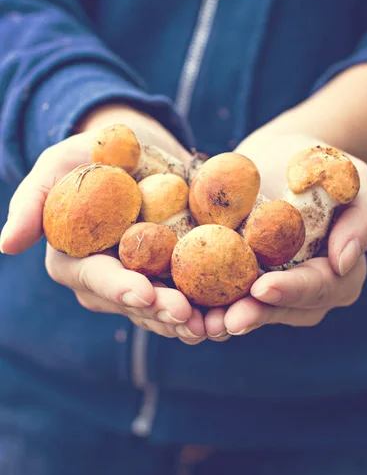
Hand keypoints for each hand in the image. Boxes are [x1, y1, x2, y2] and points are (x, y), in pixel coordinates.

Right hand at [0, 105, 205, 343]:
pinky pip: (195, 296)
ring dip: (194, 319)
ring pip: (167, 309)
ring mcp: (145, 282)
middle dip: (163, 312)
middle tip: (191, 317)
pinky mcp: (176, 276)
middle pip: (136, 304)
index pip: (96, 280)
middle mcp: (110, 282)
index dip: (119, 289)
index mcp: (77, 262)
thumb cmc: (94, 155)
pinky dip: (214, 304)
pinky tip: (236, 309)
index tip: (144, 294)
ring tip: (220, 323)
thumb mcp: (59, 165)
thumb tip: (5, 246)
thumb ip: (33, 201)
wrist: (142, 151)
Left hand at [204, 133, 366, 337]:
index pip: (319, 287)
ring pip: (253, 310)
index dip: (292, 291)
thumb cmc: (322, 164)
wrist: (279, 155)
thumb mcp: (355, 180)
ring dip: (226, 318)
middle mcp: (306, 290)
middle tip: (226, 321)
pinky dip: (206, 302)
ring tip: (201, 322)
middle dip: (254, 315)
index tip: (263, 287)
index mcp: (339, 273)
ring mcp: (273, 287)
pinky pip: (226, 295)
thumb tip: (344, 262)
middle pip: (282, 309)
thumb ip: (363, 219)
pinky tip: (185, 305)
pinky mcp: (242, 277)